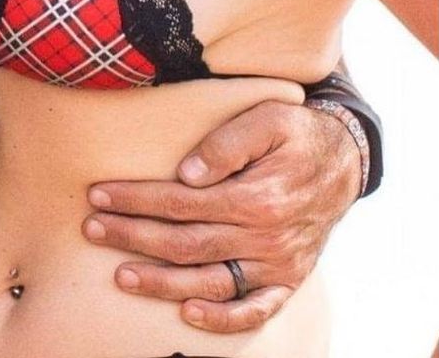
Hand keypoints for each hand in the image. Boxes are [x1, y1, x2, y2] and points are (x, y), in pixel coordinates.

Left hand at [83, 99, 360, 334]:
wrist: (346, 161)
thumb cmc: (296, 133)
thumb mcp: (268, 118)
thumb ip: (228, 142)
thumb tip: (187, 172)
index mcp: (257, 197)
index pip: (180, 202)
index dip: (136, 199)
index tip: (98, 193)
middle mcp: (266, 237)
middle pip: (185, 243)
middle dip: (132, 236)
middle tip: (92, 229)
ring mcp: (277, 263)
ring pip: (210, 281)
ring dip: (162, 282)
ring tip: (121, 276)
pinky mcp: (287, 280)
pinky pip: (255, 310)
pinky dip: (223, 319)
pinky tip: (188, 314)